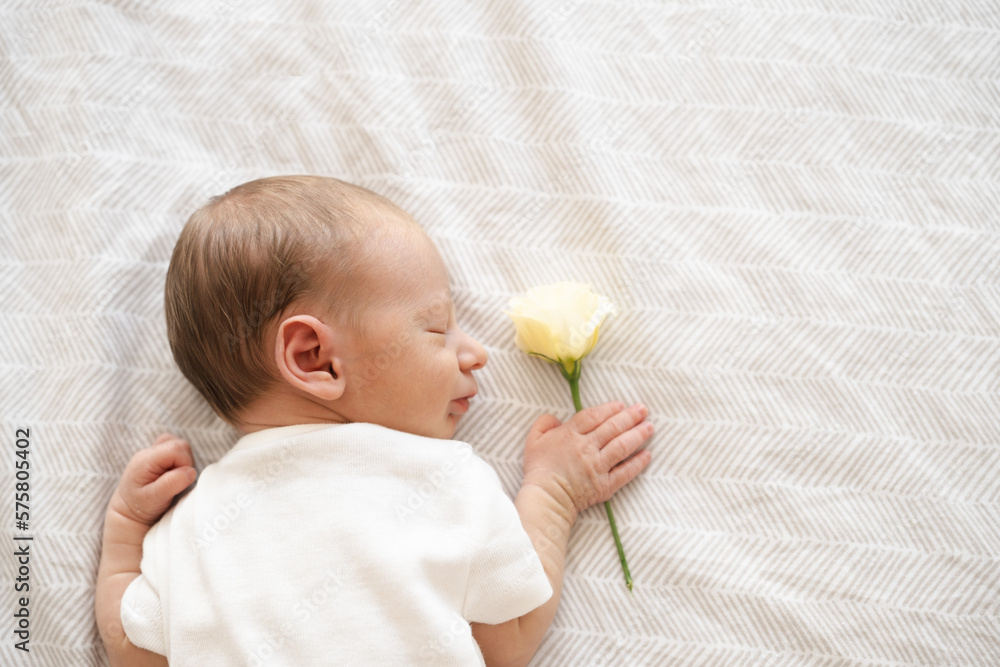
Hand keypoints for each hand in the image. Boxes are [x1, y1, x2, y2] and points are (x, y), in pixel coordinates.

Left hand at [114, 433, 196, 524]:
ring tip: (173, 478)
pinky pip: (175, 449)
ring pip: (179, 445)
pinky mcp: (157, 456)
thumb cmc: (139, 506)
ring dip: (183, 461)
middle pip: (179, 444)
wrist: (127, 511)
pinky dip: (179, 460)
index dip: (185, 463)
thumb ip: (171, 484)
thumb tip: (190, 471)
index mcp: (145, 460)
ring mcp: (152, 453)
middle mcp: (148, 452)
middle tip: (177, 480)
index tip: (181, 481)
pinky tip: (172, 473)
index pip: (175, 449)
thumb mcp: (154, 499)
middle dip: (185, 461)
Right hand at [521, 401, 652, 517]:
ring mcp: (598, 467)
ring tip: (649, 427)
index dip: (609, 409)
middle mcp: (586, 448)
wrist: (545, 499)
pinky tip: (647, 455)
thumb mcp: (533, 440)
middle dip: (630, 417)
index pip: (594, 416)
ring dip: (638, 435)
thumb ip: (544, 423)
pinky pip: (625, 472)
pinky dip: (638, 463)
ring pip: (622, 446)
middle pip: (612, 428)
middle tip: (643, 409)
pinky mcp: (605, 485)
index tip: (621, 405)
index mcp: (570, 435)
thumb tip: (556, 418)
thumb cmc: (538, 469)